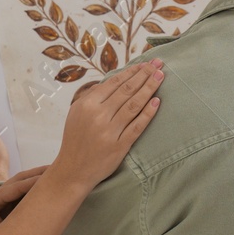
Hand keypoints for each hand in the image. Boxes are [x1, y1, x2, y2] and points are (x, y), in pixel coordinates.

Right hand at [44, 60, 163, 193]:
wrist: (73, 170)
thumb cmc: (76, 139)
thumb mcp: (76, 113)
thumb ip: (92, 96)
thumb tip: (113, 81)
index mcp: (87, 104)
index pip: (114, 83)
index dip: (131, 71)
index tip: (145, 64)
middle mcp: (99, 115)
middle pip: (127, 90)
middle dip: (144, 75)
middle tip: (158, 65)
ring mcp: (110, 131)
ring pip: (134, 105)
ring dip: (149, 88)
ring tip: (160, 77)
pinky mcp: (120, 146)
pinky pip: (137, 126)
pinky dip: (148, 113)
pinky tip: (157, 101)